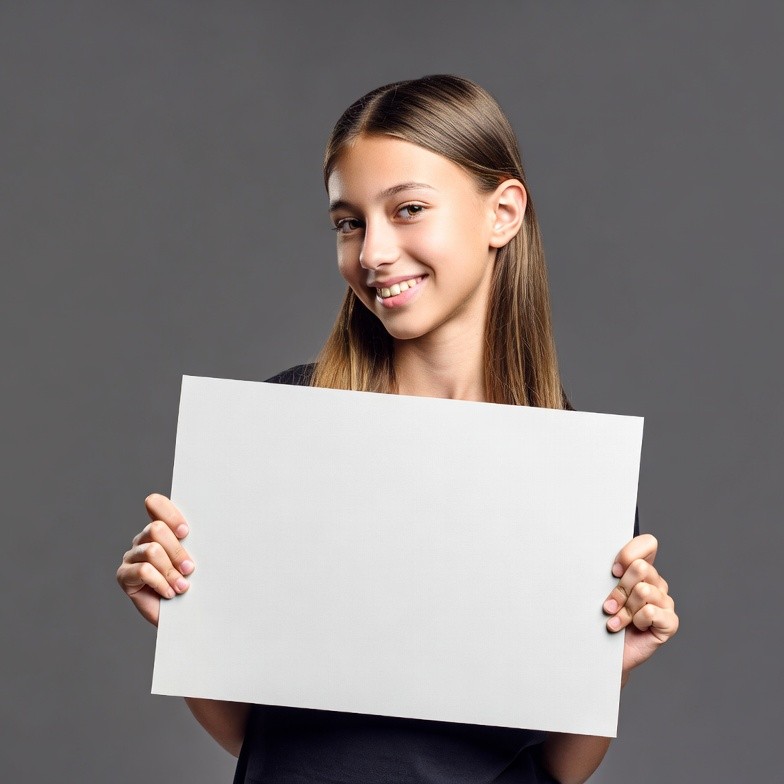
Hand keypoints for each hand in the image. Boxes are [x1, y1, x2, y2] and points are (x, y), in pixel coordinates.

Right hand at [116, 494, 194, 625]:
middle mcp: (142, 539)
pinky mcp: (124, 576)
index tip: (186, 532)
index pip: (155, 503)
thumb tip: (212, 527)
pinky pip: (143, 571)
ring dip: (171, 570)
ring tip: (182, 586)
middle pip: (155, 529)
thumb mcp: (196, 558)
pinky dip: (160, 582)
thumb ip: (194, 542)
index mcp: (160, 529)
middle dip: (177, 550)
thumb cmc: (193, 584)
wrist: (184, 615)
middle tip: (189, 568)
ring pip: (151, 550)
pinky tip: (169, 593)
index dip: (169, 514)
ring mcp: (131, 556)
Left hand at [602, 534, 678, 675]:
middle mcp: (656, 583)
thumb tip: (609, 565)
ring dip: (624, 608)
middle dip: (620, 588)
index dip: (629, 554)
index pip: (648, 544)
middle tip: (610, 604)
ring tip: (616, 620)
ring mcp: (665, 602)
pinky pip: (651, 612)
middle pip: (641, 567)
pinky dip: (636, 621)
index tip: (613, 571)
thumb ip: (610, 573)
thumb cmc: (602, 618)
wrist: (603, 652)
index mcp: (642, 569)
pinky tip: (633, 628)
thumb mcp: (602, 591)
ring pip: (643, 591)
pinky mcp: (670, 622)